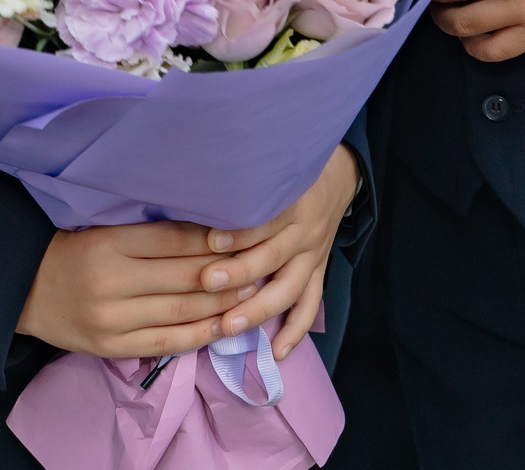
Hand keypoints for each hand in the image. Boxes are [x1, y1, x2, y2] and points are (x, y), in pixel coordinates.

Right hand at [14, 143, 355, 360]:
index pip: (177, 240)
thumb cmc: (74, 248)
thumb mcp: (106, 226)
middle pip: (187, 277)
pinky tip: (225, 325)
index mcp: (110, 244)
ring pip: (183, 312)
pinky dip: (201, 335)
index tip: (250, 230)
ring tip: (254, 291)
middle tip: (264, 262)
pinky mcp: (110, 348)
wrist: (21, 289)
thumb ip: (152, 225)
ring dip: (224, 303)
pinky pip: (167, 344)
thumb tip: (212, 218)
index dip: (217, 237)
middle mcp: (111, 283)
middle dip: (230, 271)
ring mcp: (111, 320)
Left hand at [209, 143, 361, 358]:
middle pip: (273, 255)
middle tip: (207, 282)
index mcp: (291, 202)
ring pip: (290, 287)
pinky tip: (276, 352)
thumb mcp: (269, 171)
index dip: (239, 231)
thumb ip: (238, 189)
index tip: (210, 241)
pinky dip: (295, 331)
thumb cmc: (286, 175)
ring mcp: (313, 255)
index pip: (265, 219)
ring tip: (230, 326)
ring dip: (259, 309)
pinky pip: (310, 305)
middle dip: (239, 272)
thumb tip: (186, 196)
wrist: (337, 177)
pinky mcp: (318, 272)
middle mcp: (304, 231)